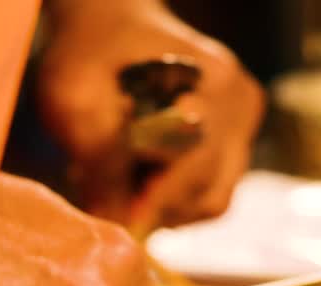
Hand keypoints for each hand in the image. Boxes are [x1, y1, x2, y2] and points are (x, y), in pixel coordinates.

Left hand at [37, 0, 264, 232]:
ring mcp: (245, 121)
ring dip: (166, 205)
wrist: (112, 27)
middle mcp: (238, 102)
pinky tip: (145, 175)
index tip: (113, 215)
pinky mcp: (240, 138)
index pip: (194, 166)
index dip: (152, 202)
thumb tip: (119, 225)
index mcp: (208, 81)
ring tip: (125, 180)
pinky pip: (215, 192)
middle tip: (106, 195)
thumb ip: (98, 159)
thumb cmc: (88, 57)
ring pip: (214, 199)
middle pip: (207, 190)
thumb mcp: (75, 101)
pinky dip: (177, 197)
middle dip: (153, 205)